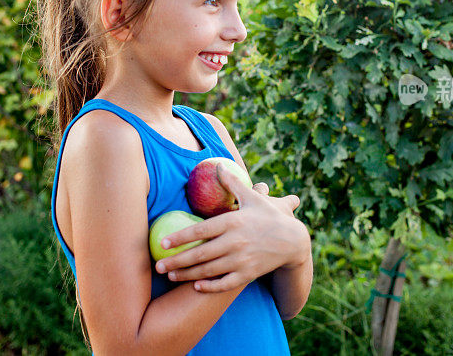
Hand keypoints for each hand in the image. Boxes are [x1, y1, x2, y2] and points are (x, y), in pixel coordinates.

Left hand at [154, 163, 309, 292]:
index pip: (201, 231)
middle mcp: (236, 242)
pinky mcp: (248, 274)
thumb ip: (233, 183)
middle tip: (158, 266)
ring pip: (208, 271)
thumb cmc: (269, 216)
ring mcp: (242, 260)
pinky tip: (196, 286)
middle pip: (200, 255)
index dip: (180, 238)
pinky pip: (225, 283)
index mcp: (233, 221)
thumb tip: (219, 165)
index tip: (163, 243)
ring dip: (187, 274)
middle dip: (176, 261)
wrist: (294, 241)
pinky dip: (209, 286)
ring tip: (170, 275)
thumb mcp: (253, 197)